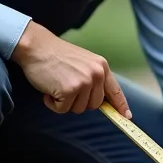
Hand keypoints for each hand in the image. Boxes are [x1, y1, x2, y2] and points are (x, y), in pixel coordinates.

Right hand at [11, 21, 132, 117]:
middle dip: (78, 101)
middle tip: (65, 86)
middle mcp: (97, 74)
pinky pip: (62, 110)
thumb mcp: (83, 62)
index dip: (120, 105)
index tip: (126, 116)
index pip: (115, 91)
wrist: (36, 46)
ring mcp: (84, 82)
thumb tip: (99, 100)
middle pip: (94, 105)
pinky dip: (53, 104)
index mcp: (101, 66)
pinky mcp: (70, 90)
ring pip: (78, 109)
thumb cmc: (56, 55)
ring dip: (64, 102)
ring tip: (57, 84)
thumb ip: (93, 78)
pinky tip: (48, 89)